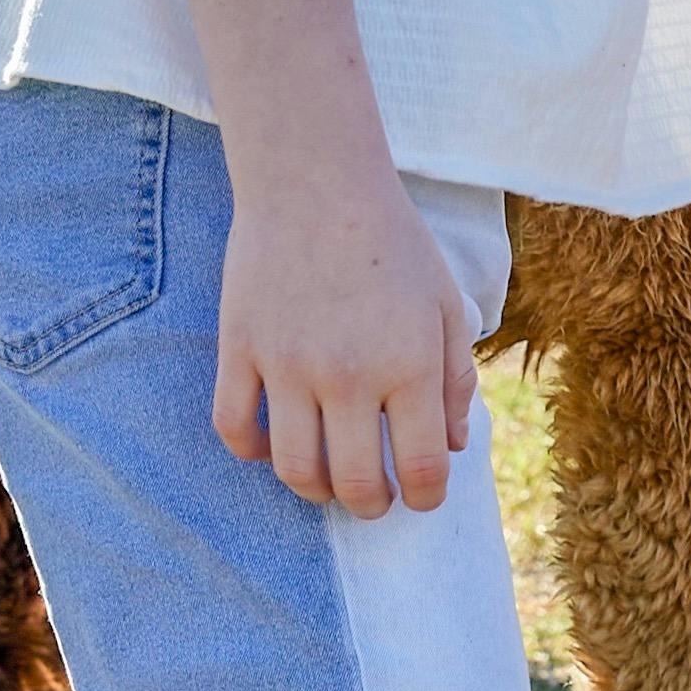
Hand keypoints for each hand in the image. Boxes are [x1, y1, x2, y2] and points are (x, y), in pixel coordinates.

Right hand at [214, 150, 480, 517]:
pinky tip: (274, 445)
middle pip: (356, 483)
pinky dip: (253, 451)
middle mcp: (348, 375)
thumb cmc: (392, 245)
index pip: (422, 468)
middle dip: (371, 506)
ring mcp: (287, 365)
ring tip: (329, 480)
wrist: (316, 183)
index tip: (420, 497)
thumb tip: (451, 447)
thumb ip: (455, 380)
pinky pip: (234, 429)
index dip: (425, 498)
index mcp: (410, 366)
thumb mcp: (444, 306)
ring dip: (315, 489)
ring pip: (293, 468)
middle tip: (374, 499)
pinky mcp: (238, 349)